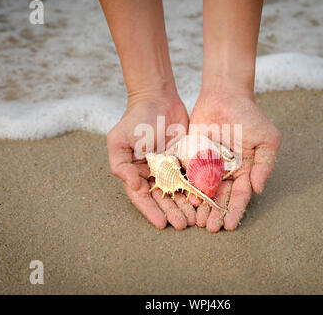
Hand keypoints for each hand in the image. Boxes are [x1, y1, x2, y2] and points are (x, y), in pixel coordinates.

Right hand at [107, 96, 195, 229]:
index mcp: (135, 172)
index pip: (143, 197)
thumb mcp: (119, 140)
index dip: (151, 212)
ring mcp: (171, 168)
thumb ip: (120, 165)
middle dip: (172, 213)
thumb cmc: (136, 118)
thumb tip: (134, 186)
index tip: (161, 224)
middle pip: (163, 199)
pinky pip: (192, 178)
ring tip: (194, 219)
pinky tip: (203, 200)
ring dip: (185, 207)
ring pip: (179, 192)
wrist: (159, 98)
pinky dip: (196, 190)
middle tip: (183, 225)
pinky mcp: (186, 160)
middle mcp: (153, 173)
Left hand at [189, 91, 280, 231]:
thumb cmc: (249, 116)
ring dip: (202, 207)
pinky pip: (190, 176)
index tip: (230, 225)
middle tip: (210, 229)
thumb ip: (265, 164)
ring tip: (198, 222)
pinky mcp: (193, 157)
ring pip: (204, 191)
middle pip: (220, 198)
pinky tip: (186, 201)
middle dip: (216, 214)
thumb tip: (257, 189)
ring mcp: (208, 166)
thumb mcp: (267, 139)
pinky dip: (188, 189)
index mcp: (244, 170)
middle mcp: (226, 172)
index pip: (240, 195)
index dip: (235, 211)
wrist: (224, 95)